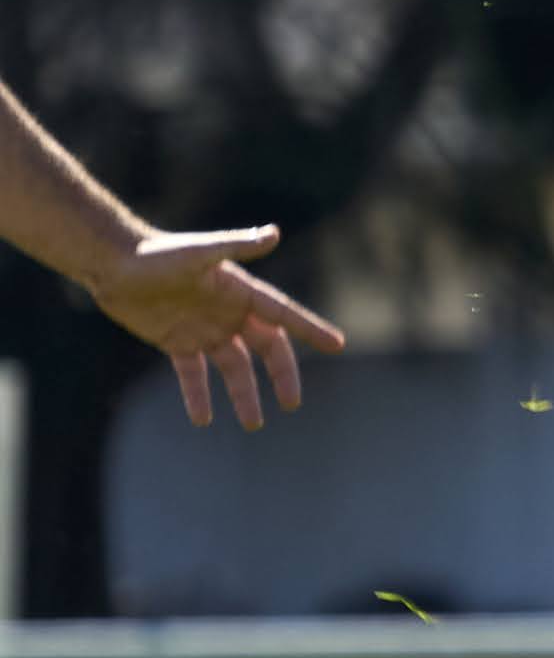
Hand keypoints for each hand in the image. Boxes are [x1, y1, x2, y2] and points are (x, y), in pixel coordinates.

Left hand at [87, 226, 345, 429]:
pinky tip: (204, 419)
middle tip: (292, 403)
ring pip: (234, 367)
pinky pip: (193, 374)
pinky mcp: (176, 342)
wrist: (113, 263)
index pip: (284, 314)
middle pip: (266, 348)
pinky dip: (199, 396)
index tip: (337, 345)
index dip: (311, 329)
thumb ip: (237, 245)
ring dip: (244, 394)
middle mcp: (229, 312)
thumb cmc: (156, 253)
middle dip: (281, 375)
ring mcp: (204, 329)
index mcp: (241, 291)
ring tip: (254, 424)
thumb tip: (274, 233)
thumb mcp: (199, 252)